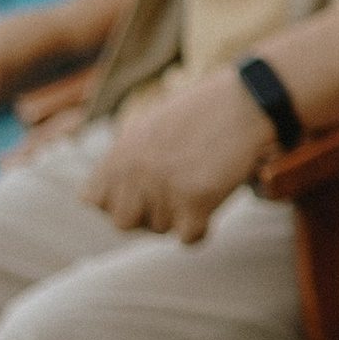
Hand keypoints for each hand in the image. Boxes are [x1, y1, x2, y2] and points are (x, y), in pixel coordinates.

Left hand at [82, 69, 272, 241]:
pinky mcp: (194, 199)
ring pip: (161, 230)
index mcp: (120, 151)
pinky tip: (211, 201)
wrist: (245, 101)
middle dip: (146, 215)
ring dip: (180, 215)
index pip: (93, 200)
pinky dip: (202, 227)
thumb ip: (122, 160)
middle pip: (123, 222)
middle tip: (172, 195)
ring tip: (199, 183)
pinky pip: (189, 238)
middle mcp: (135, 170)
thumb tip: (94, 200)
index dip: (117, 200)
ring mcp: (164, 186)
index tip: (141, 190)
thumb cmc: (202, 113)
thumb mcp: (148, 126)